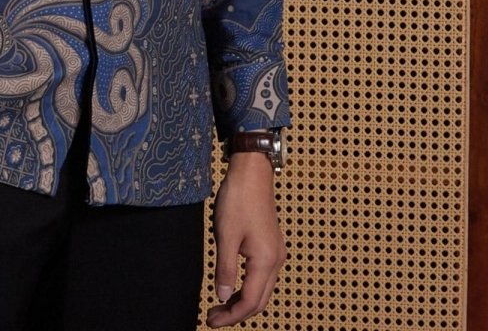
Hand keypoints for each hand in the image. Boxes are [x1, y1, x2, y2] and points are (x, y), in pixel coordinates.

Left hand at [206, 152, 285, 326]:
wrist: (252, 172)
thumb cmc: (238, 199)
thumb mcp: (226, 235)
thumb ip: (225, 268)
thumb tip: (223, 296)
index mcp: (266, 260)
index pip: (250, 302)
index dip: (231, 316)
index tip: (211, 320)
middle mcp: (275, 260)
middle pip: (260, 301)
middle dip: (237, 313)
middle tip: (213, 317)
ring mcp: (275, 252)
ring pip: (262, 289)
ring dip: (243, 300)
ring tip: (220, 304)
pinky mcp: (271, 245)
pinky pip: (262, 275)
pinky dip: (248, 286)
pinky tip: (232, 285)